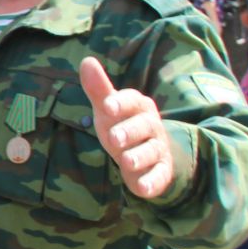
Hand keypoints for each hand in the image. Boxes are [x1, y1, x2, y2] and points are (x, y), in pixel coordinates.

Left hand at [79, 56, 174, 198]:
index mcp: (139, 106)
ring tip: (126, 162)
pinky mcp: (161, 171)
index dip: (121, 103)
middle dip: (129, 132)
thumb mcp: (109, 109)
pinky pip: (159, 176)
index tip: (107, 106)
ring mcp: (157, 149)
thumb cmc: (122, 125)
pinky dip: (152, 182)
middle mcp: (151, 125)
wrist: (148, 154)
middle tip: (114, 139)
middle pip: (143, 126)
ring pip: (151, 151)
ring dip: (139, 156)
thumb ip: (98, 89)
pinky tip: (143, 188)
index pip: (132, 101)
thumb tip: (86, 61)